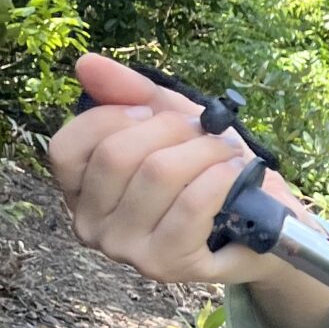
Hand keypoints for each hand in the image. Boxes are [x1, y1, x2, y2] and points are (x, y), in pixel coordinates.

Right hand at [47, 51, 308, 288]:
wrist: (262, 224)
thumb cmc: (207, 170)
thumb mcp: (170, 120)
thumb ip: (128, 92)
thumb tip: (85, 63)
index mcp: (81, 190)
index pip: (66, 146)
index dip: (111, 117)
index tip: (150, 113)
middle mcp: (91, 226)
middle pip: (116, 155)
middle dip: (171, 129)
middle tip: (204, 132)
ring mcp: (125, 250)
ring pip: (158, 174)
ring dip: (206, 151)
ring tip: (227, 154)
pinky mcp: (167, 265)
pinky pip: (191, 205)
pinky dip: (220, 178)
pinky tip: (233, 176)